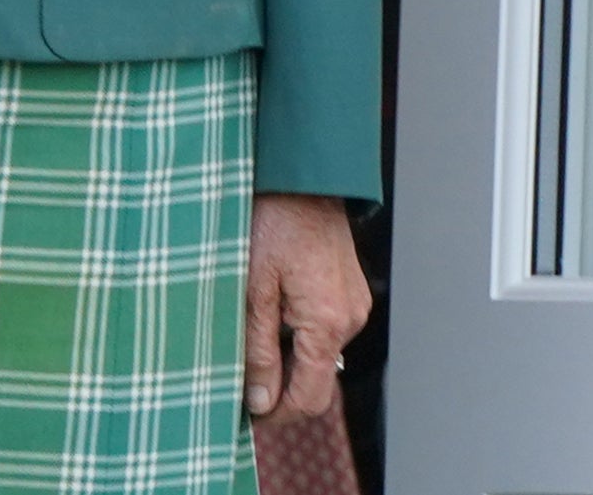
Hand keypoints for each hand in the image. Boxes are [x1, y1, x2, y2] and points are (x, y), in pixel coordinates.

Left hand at [244, 191, 370, 423]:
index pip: (309, 397)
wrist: (301, 177)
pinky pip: (324, 328)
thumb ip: (257, 347)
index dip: (277, 414)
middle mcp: (350, 320)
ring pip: (319, 353)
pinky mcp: (349, 291)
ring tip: (246, 343)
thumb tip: (259, 400)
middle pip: (317, 379)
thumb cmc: (270, 221)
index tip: (244, 417)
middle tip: (238, 384)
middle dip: (280, 389)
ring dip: (287, 358)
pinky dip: (298, 333)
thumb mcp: (251, 286)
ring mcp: (354, 305)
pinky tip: (268, 314)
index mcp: (326, 324)